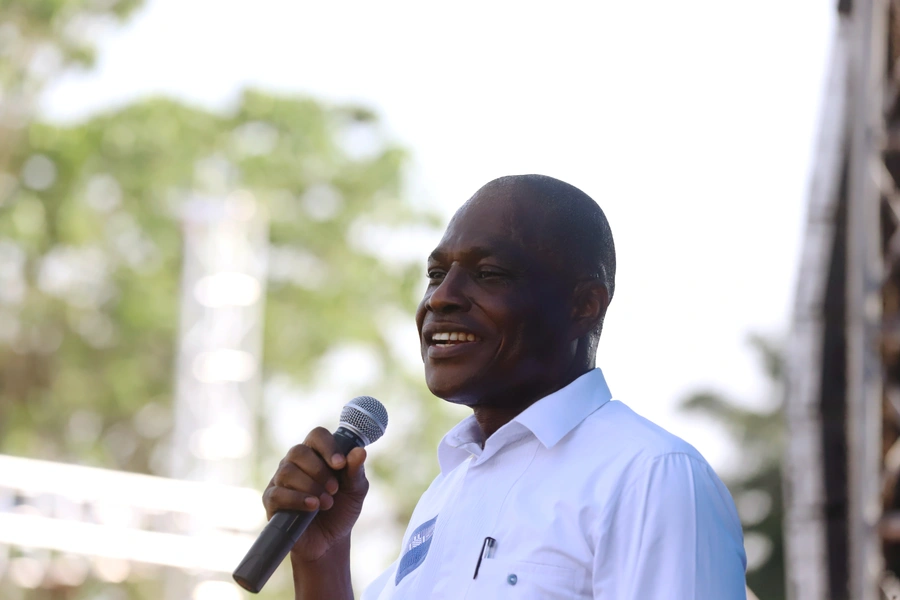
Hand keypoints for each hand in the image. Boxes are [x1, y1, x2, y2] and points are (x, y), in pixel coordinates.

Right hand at [262, 427, 368, 562]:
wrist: (330, 541)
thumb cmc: (342, 510)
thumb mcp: (356, 491)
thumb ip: (356, 471)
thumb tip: (360, 451)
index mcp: (316, 454)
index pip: (316, 436)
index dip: (328, 446)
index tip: (340, 464)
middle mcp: (295, 463)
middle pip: (298, 451)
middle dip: (319, 470)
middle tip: (334, 489)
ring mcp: (280, 481)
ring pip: (287, 471)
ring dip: (311, 486)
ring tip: (326, 503)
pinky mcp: (272, 501)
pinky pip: (278, 493)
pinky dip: (297, 499)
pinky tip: (312, 507)